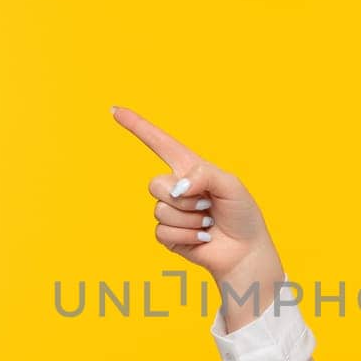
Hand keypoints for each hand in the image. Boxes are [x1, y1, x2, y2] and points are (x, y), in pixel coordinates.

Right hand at [112, 104, 276, 275]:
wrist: (245, 250)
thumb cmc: (241, 214)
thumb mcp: (231, 184)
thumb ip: (203, 174)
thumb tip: (176, 189)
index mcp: (189, 168)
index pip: (159, 142)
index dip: (137, 126)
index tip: (115, 111)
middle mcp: (176, 187)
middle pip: (155, 184)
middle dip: (184, 198)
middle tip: (207, 204)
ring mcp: (170, 212)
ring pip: (161, 210)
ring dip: (190, 219)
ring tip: (208, 222)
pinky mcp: (168, 235)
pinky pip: (163, 232)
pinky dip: (187, 236)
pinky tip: (202, 237)